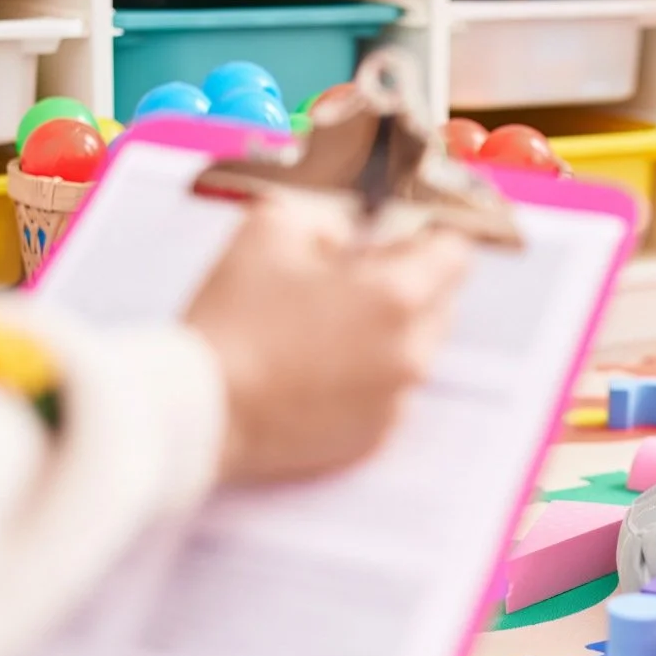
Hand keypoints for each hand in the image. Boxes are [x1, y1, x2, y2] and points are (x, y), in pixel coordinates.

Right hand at [186, 192, 472, 486]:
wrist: (201, 412)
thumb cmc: (233, 319)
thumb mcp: (271, 229)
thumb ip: (327, 218)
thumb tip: (349, 236)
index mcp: (398, 297)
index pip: (454, 254)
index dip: (421, 238)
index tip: (390, 241)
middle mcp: (411, 353)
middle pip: (439, 302)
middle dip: (404, 284)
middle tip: (343, 282)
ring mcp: (395, 401)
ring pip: (414, 349)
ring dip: (385, 331)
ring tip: (321, 328)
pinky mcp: (373, 437)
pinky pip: (389, 391)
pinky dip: (366, 376)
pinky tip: (314, 369)